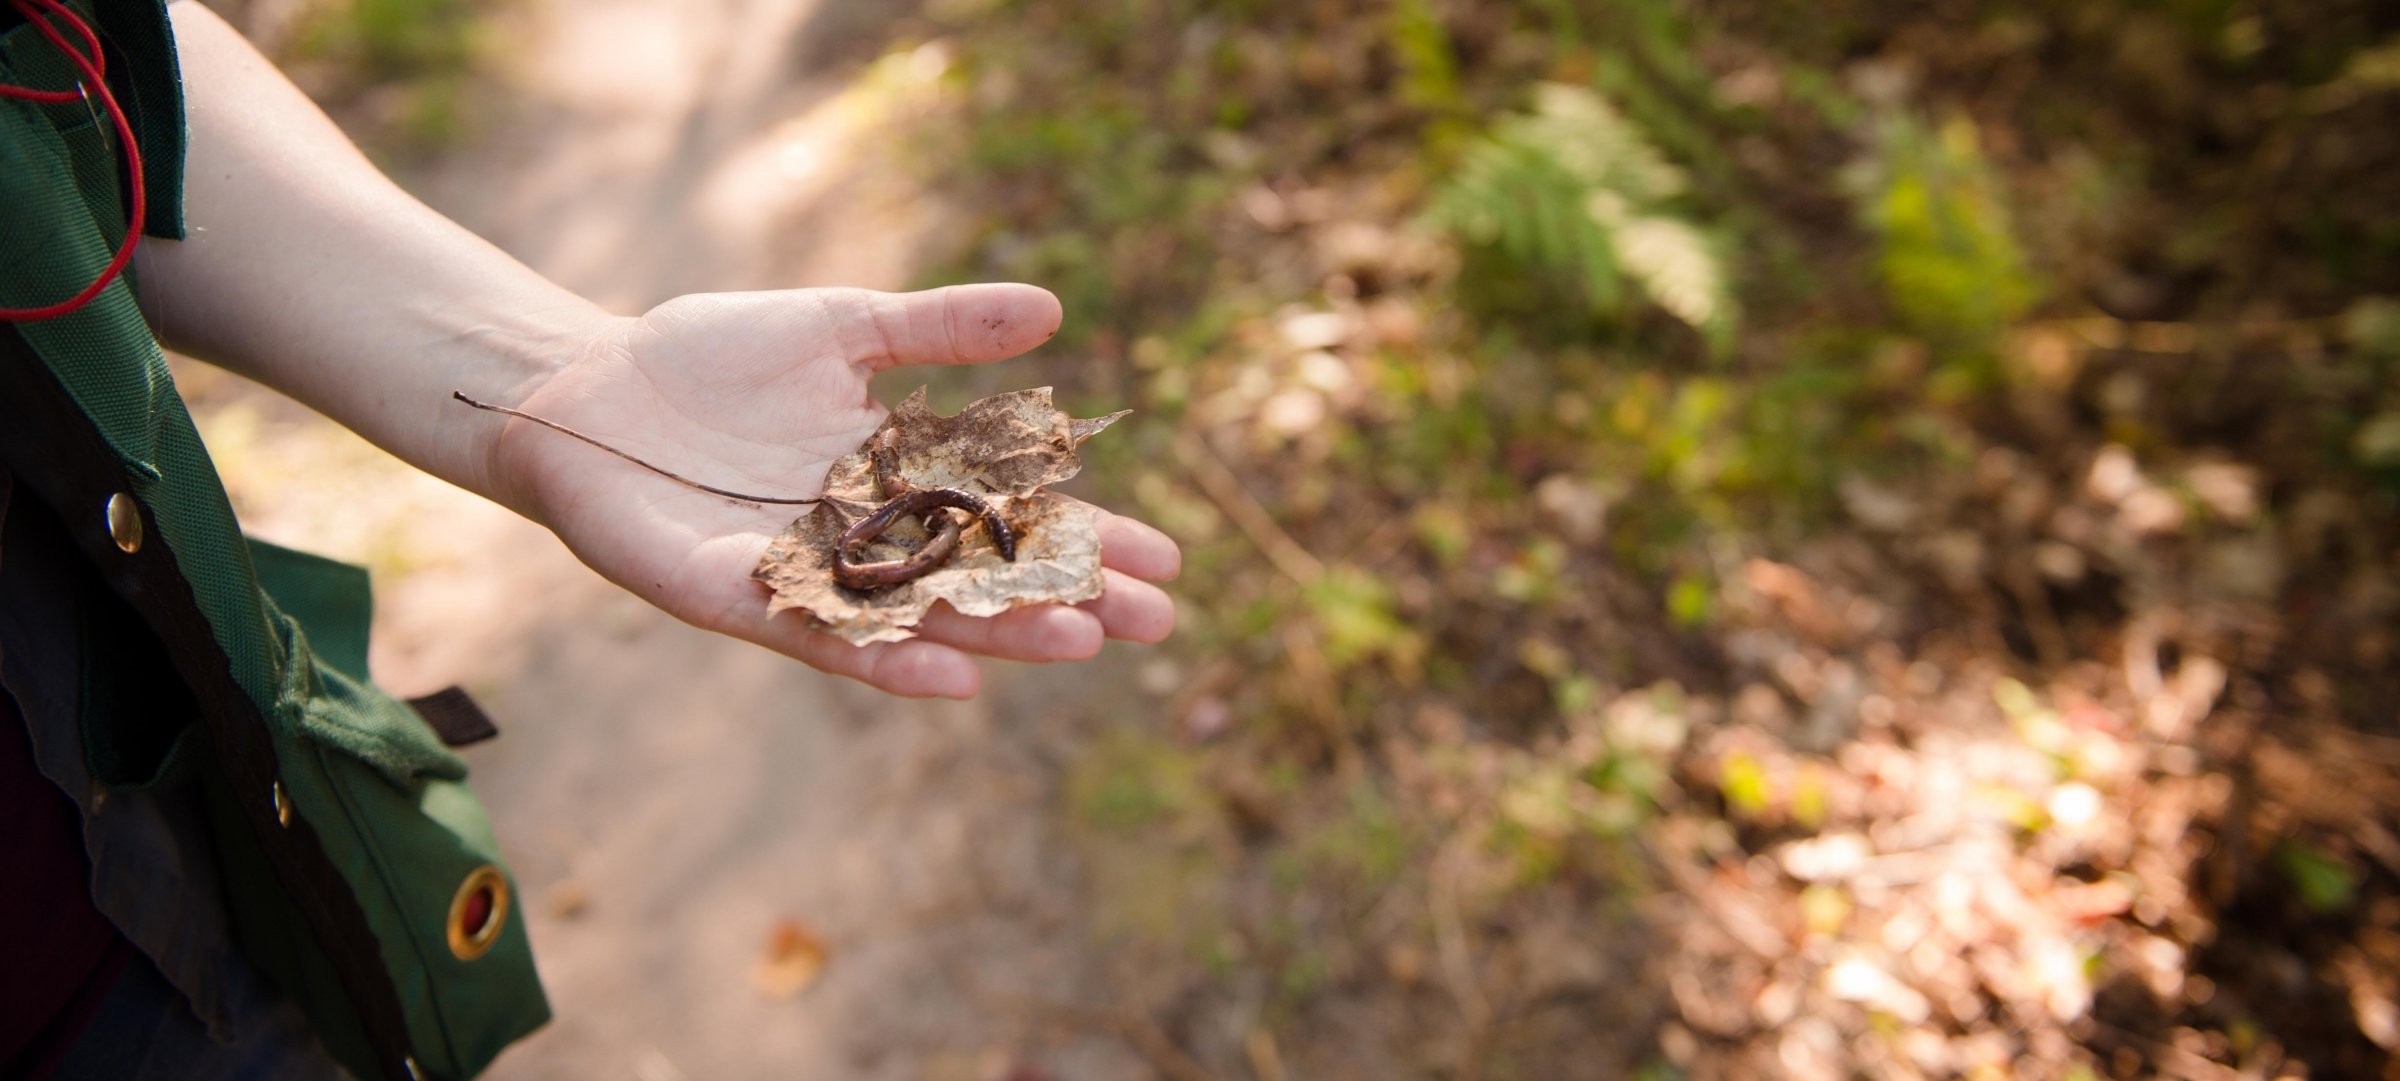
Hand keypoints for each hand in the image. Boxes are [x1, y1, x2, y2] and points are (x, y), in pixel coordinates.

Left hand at [485, 284, 1179, 698]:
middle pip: (983, 581)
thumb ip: (941, 330)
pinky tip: (951, 680)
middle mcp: (868, 543)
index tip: (1168, 562)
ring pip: (919, 619)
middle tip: (1153, 624)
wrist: (581, 386)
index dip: (1086, 540)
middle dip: (1066, 602)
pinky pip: (820, 637)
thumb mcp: (844, 327)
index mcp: (900, 480)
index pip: (1012, 519)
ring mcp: (808, 577)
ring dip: (998, 636)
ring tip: (1077, 644)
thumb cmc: (709, 357)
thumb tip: (1054, 310)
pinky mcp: (736, 599)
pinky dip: (885, 662)